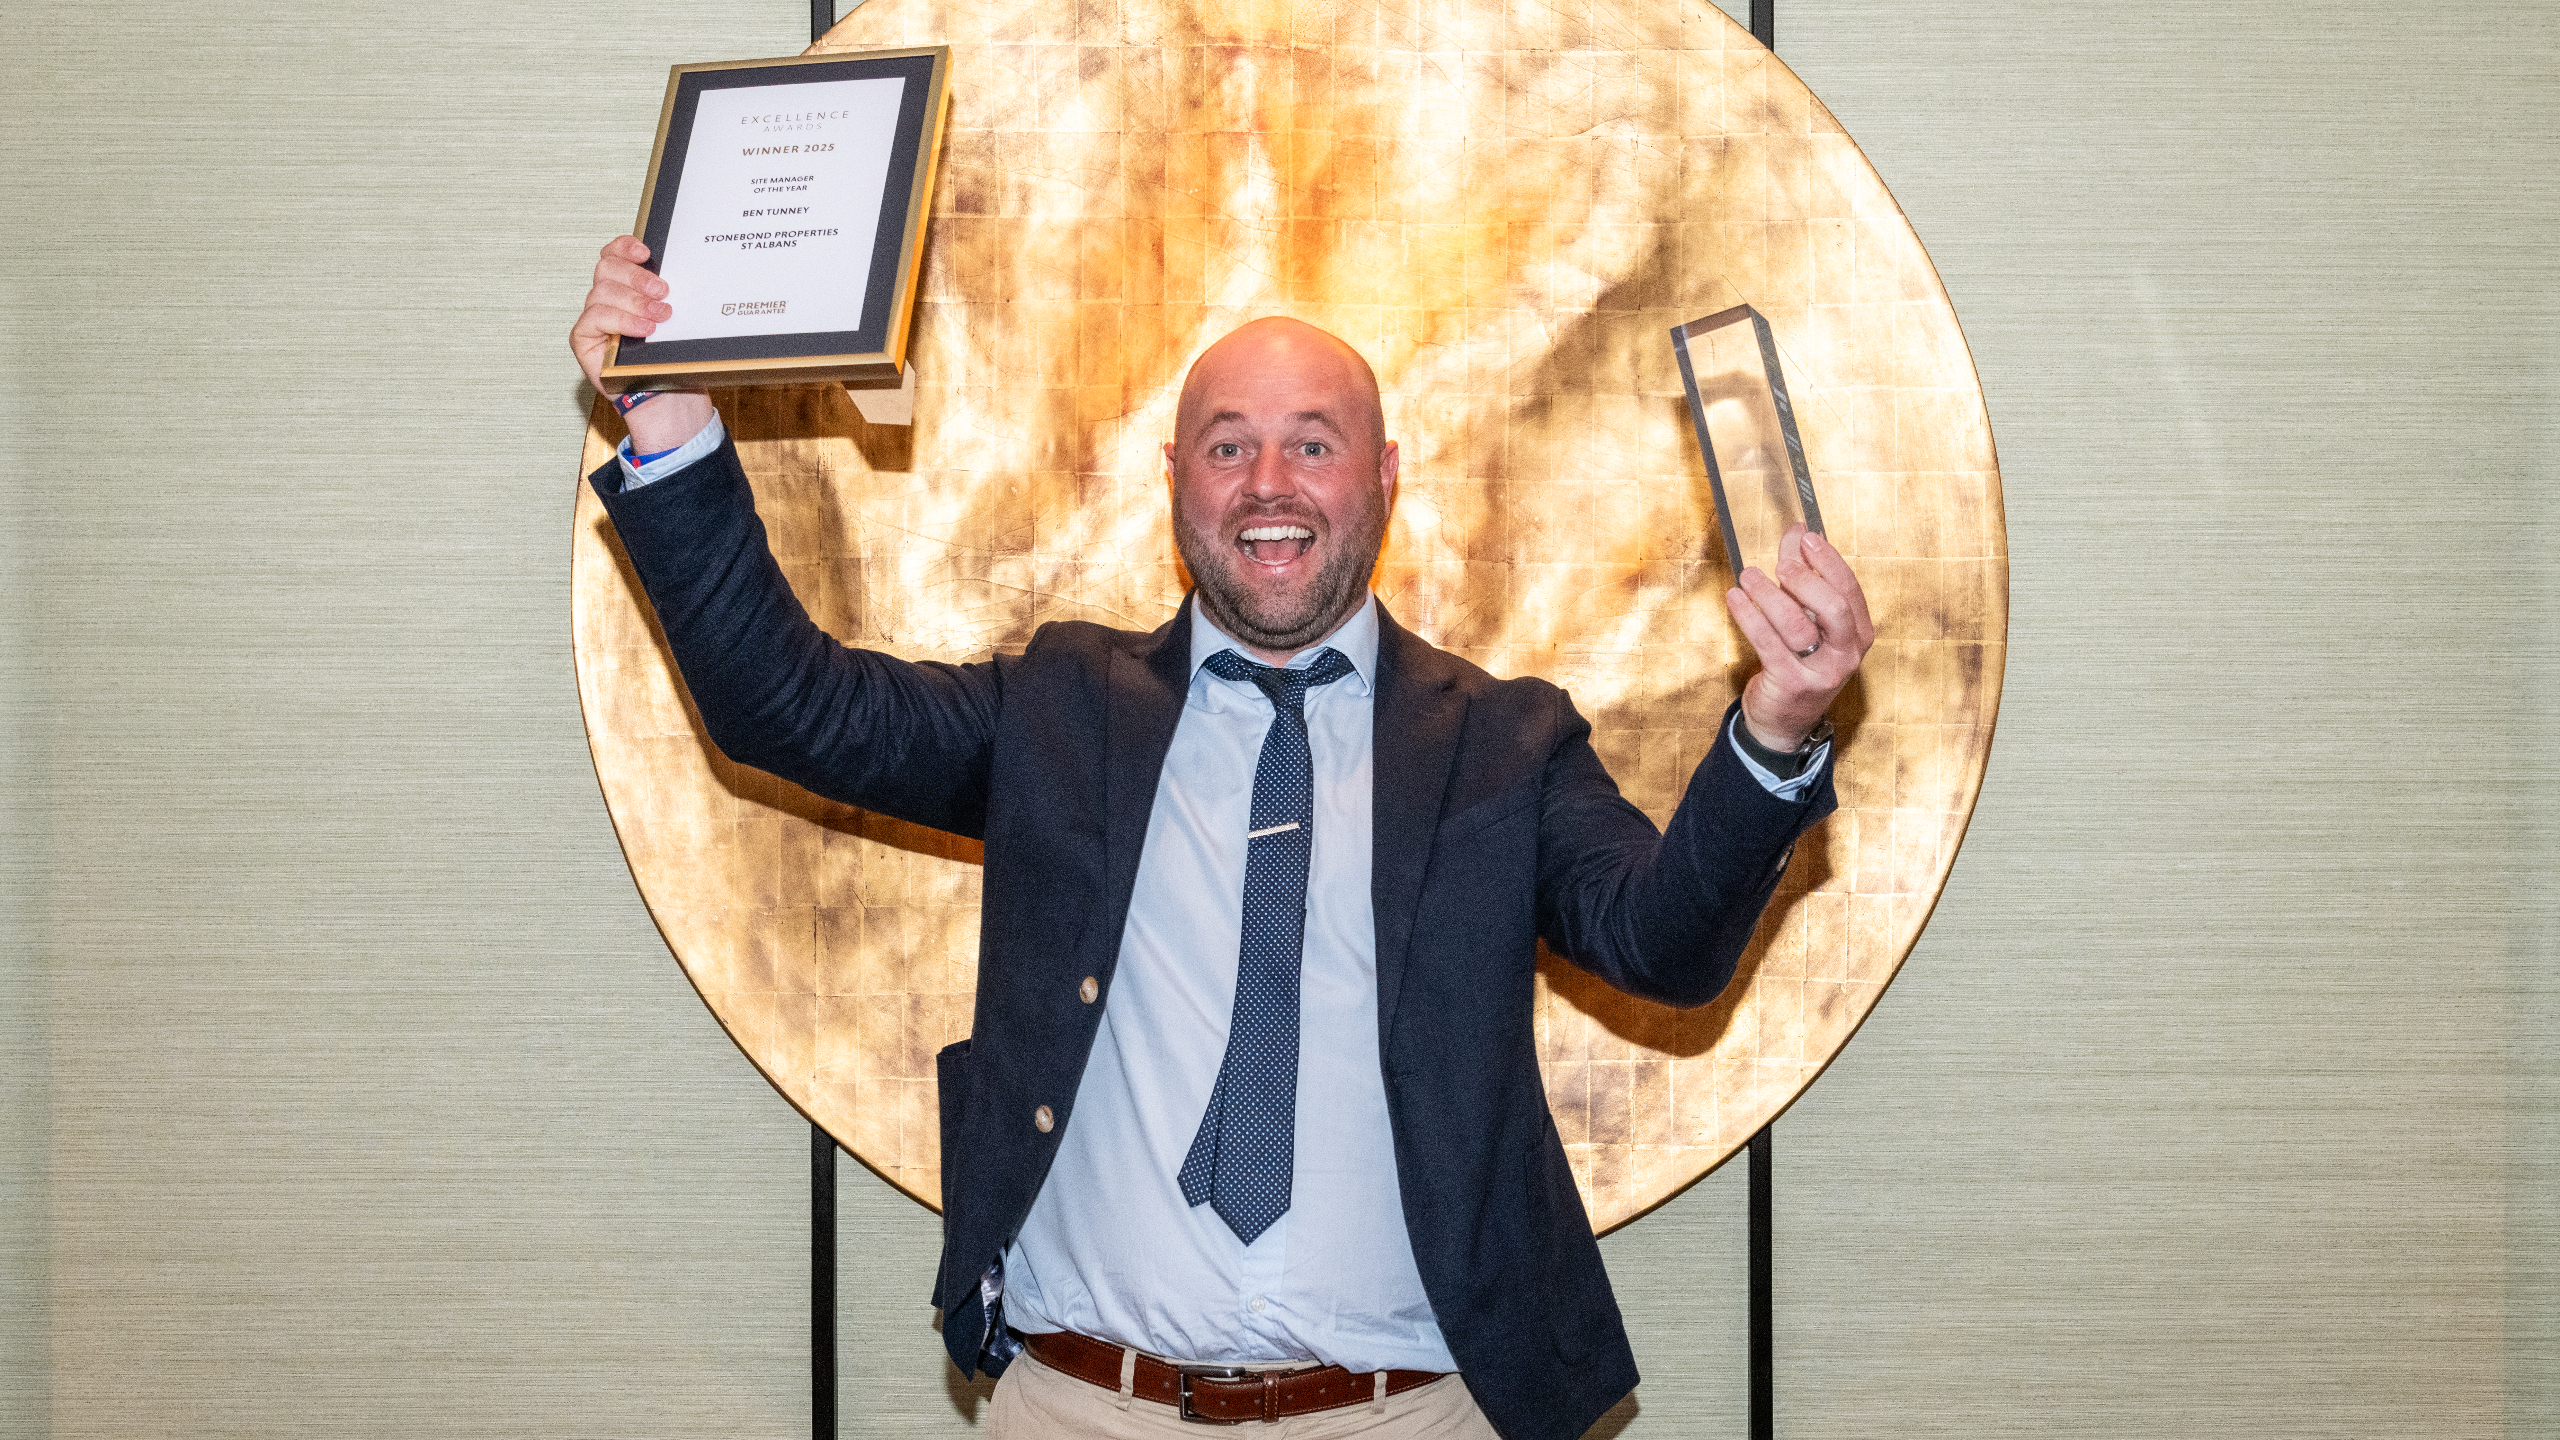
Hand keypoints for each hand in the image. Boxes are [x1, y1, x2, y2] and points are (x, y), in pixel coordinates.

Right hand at [571, 236, 713, 452]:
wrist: (673, 403)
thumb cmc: (676, 362)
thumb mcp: (681, 324)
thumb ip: (673, 298)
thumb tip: (688, 271)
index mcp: (627, 289)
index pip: (614, 255)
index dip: (625, 247)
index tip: (647, 251)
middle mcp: (607, 301)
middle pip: (606, 268)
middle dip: (636, 275)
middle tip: (663, 291)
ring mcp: (595, 321)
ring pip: (602, 291)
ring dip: (634, 301)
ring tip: (660, 316)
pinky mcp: (585, 341)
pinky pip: (594, 318)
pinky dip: (620, 320)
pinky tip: (643, 329)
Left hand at [1724, 525, 1874, 751]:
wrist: (1783, 720)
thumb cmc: (1798, 662)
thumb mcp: (1808, 621)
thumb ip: (1805, 577)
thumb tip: (1799, 532)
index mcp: (1858, 634)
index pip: (1849, 590)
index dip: (1829, 561)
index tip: (1807, 538)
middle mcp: (1845, 654)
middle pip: (1833, 607)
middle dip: (1805, 580)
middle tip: (1780, 564)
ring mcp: (1820, 671)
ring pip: (1796, 625)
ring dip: (1769, 595)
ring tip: (1748, 576)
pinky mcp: (1790, 682)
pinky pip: (1768, 643)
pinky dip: (1749, 616)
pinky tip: (1735, 598)